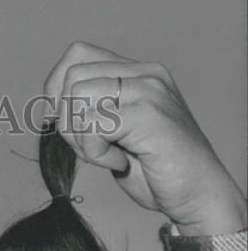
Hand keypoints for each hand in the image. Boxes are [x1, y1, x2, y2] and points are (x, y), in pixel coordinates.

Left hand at [44, 42, 245, 235]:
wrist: (198, 194)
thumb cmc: (156, 171)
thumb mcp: (116, 135)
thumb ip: (93, 113)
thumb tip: (52, 107)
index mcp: (137, 73)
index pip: (77, 55)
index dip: (57, 91)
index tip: (71, 126)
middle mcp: (145, 74)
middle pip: (71, 77)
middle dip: (67, 121)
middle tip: (91, 149)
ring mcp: (149, 91)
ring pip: (78, 97)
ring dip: (81, 138)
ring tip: (108, 156)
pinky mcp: (148, 115)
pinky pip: (93, 125)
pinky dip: (96, 152)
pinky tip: (120, 162)